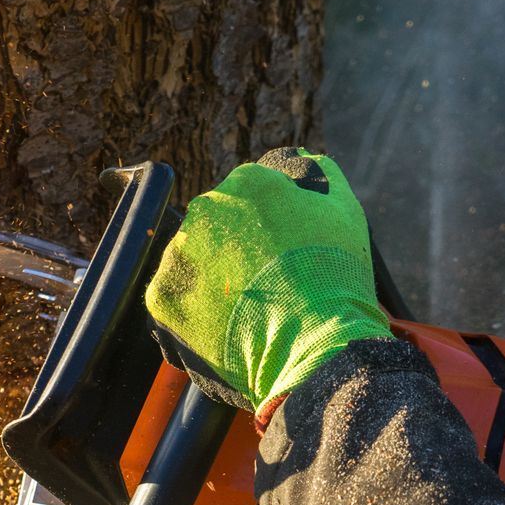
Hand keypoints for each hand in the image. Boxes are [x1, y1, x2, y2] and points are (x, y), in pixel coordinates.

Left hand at [145, 148, 390, 418]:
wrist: (316, 345)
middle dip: (230, 248)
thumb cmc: (334, 277)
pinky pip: (173, 299)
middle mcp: (204, 209)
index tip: (275, 251)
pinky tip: (222, 323)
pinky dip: (191, 311)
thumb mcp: (343, 210)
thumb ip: (320, 174)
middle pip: (212, 225)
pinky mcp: (161, 296)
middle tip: (259, 282)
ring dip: (208, 278)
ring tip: (242, 308)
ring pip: (189, 260)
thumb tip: (305, 159)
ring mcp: (180, 253)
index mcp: (246, 182)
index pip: (245, 195)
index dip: (262, 226)